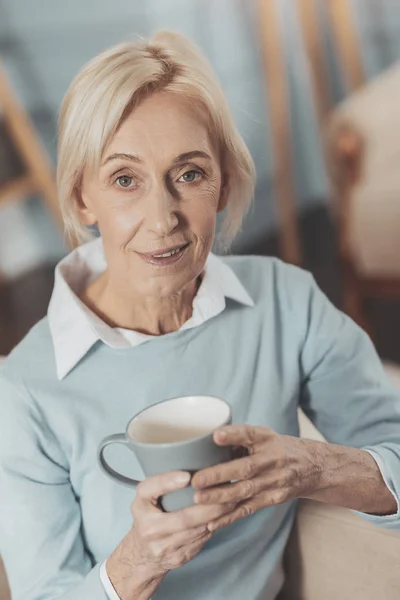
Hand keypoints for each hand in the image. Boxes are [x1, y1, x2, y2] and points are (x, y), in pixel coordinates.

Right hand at [106, 470, 236, 597]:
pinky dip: (214, 527)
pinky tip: (224, 516)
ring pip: (197, 531)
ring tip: (231, 502)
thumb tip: (194, 468)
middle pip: (184, 518)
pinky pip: (200, 541)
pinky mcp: (179, 557)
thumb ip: (162, 482)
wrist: (142, 554)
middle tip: (227, 492)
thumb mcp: (146, 496)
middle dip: (209, 506)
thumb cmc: (148, 516)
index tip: (188, 476)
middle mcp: (149, 529)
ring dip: (217, 516)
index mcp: (140, 507)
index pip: (151, 490)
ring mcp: (164, 547)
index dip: (169, 482)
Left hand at [191, 425, 321, 531]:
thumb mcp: (264, 436)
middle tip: (196, 480)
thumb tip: (205, 445)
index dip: (233, 435)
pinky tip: (212, 522)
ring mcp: (274, 481)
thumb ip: (239, 439)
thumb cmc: (278, 447)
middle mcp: (273, 459)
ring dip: (221, 497)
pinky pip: (248, 509)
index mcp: (267, 439)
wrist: (313, 466)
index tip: (216, 436)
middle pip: (245, 468)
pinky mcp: (273, 499)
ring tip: (198, 499)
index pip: (250, 434)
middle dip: (219, 475)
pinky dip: (229, 517)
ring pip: (245, 491)